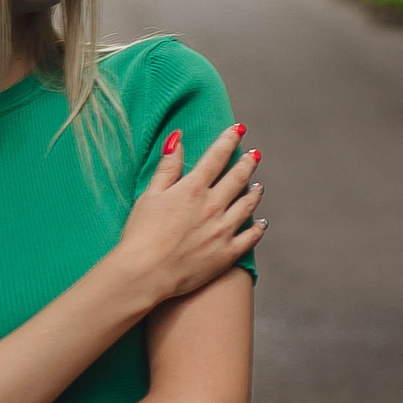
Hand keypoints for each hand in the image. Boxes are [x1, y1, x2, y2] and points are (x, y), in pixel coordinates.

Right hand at [112, 124, 265, 303]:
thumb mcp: (150, 195)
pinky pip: (250, 238)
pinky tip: (260, 222)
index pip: (216, 157)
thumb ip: (168, 167)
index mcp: (193, 189)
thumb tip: (178, 139)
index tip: (239, 129)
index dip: (228, 140)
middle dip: (247, 162)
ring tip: (258, 185)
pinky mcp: (226, 254)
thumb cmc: (141, 234)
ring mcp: (223, 230)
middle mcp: (213, 206)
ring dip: (254, 192)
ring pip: (248, 205)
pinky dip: (258, 228)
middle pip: (237, 178)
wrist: (145, 273)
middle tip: (255, 154)